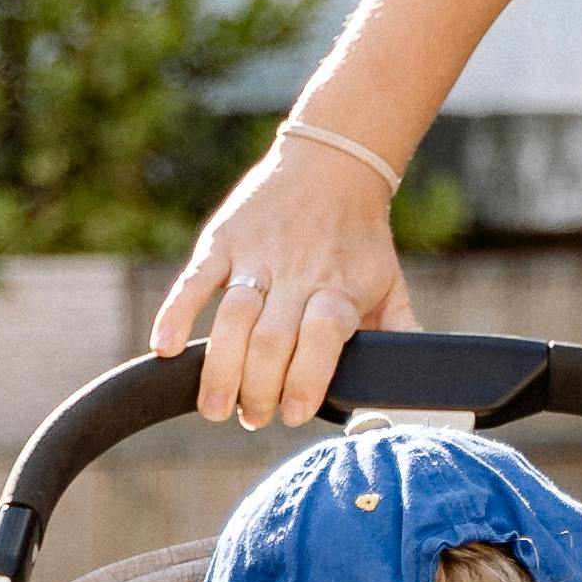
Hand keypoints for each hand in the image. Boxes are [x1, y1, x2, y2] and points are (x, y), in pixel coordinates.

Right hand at [153, 130, 416, 425]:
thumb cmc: (360, 239)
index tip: (295, 414)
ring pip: (233, 318)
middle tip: (253, 417)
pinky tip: (165, 348)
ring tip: (214, 408)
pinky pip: (195, 280)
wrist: (332, 164)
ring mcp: (256, 257)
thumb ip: (400, 335)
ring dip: (220, 369)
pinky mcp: (223, 240)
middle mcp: (297, 274)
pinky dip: (176, 314)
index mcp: (339, 289)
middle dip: (258, 389)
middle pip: (271, 340)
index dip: (306, 379)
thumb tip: (415, 385)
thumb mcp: (389, 284)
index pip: (320, 338)